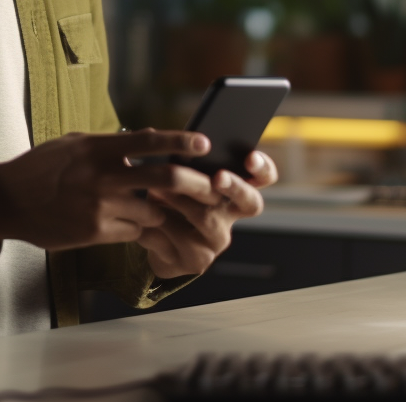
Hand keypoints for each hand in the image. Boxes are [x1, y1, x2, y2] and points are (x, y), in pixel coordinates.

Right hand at [0, 129, 217, 250]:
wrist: (8, 200)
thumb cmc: (42, 167)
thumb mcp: (74, 144)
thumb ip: (110, 143)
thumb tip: (148, 136)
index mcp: (98, 147)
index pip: (149, 140)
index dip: (180, 140)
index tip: (204, 142)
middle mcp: (103, 176)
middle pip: (164, 178)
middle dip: (194, 183)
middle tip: (211, 185)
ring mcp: (100, 206)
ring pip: (153, 210)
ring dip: (163, 210)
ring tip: (169, 207)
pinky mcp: (96, 233)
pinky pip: (134, 231)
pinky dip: (140, 227)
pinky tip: (135, 223)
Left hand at [138, 150, 277, 279]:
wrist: (150, 237)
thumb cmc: (167, 196)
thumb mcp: (178, 176)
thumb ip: (188, 163)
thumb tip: (185, 144)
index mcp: (233, 190)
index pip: (263, 178)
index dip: (263, 168)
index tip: (251, 159)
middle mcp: (231, 216)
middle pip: (248, 202)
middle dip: (234, 186)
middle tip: (218, 177)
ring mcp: (217, 241)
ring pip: (206, 218)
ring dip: (181, 200)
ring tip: (157, 186)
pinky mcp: (196, 261)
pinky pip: (178, 238)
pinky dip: (157, 223)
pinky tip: (141, 215)